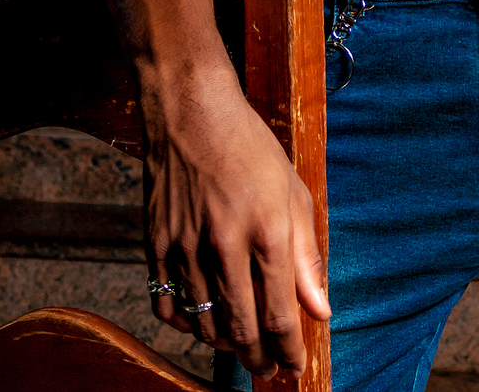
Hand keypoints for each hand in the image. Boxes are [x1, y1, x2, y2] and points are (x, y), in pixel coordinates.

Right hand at [142, 66, 330, 379]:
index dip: (289, 352)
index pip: (280, 316)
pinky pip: (167, 305)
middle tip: (267, 369)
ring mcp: (186, 246)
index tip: (294, 366)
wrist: (193, 112)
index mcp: (267, 230)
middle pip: (241, 330)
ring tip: (240, 347)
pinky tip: (200, 322)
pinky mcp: (157, 243)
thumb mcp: (293, 193)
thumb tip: (321, 311)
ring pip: (203, 324)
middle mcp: (226, 244)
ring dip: (224, 345)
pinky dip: (185, 324)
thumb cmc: (250, 148)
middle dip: (258, 360)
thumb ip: (307, 256)